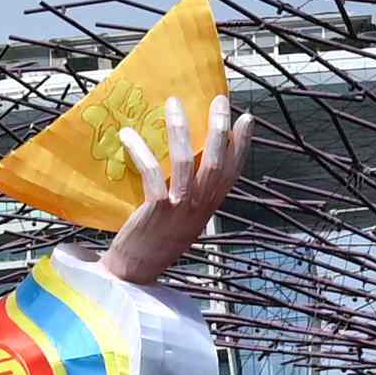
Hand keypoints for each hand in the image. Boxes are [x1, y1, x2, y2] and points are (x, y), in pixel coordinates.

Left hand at [93, 92, 251, 291]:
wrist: (133, 274)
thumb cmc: (154, 244)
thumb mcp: (183, 220)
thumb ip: (190, 195)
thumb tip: (187, 159)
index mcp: (208, 209)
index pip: (232, 173)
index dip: (241, 146)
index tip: (246, 119)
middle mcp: (199, 208)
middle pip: (216, 162)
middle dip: (220, 128)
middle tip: (219, 100)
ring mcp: (179, 209)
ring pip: (187, 163)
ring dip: (181, 130)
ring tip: (174, 104)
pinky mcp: (156, 210)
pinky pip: (152, 173)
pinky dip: (141, 150)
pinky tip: (128, 134)